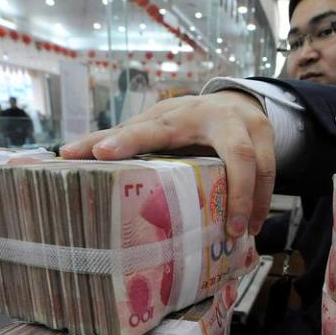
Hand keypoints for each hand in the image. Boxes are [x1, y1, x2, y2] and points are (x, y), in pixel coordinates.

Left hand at [60, 91, 274, 236]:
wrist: (235, 100)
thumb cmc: (184, 120)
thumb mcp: (154, 123)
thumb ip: (117, 138)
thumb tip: (64, 155)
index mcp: (177, 116)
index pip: (149, 128)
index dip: (125, 141)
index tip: (99, 155)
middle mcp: (216, 117)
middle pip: (233, 152)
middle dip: (233, 191)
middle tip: (225, 228)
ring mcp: (249, 126)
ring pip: (257, 163)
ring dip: (250, 200)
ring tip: (237, 234)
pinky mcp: (268, 138)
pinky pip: (271, 173)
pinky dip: (260, 202)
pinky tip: (250, 227)